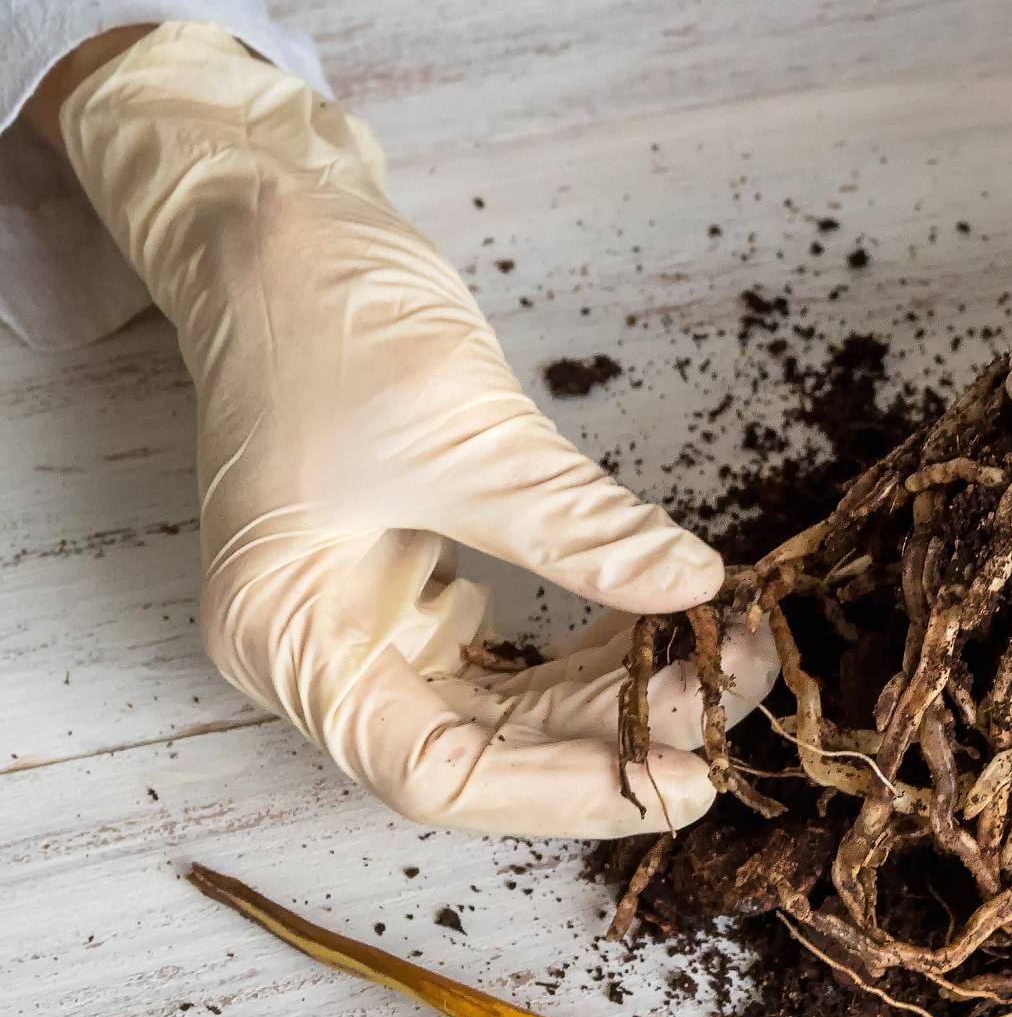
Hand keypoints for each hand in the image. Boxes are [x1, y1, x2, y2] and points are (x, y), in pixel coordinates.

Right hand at [57, 22, 773, 835]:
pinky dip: (586, 652)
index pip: (434, 774)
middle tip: (730, 705)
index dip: (567, 792)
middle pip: (480, 753)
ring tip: (721, 660)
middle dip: (612, 738)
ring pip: (504, 711)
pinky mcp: (405, 586)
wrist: (275, 223)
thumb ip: (582, 528)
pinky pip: (508, 656)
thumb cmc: (323, 317)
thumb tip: (698, 588)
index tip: (682, 778)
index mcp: (287, 641)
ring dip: (612, 697)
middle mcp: (316, 653)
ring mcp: (361, 622)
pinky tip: (663, 629)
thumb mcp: (464, 434)